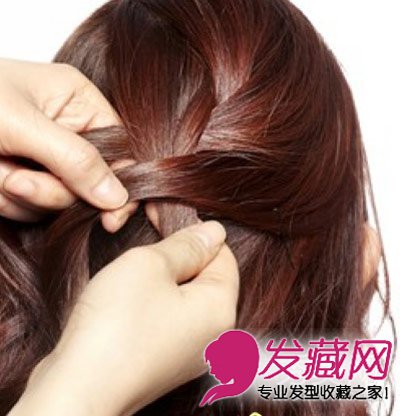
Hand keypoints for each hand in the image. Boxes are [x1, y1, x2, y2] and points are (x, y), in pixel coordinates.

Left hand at [0, 57, 134, 231]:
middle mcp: (66, 128)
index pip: (120, 147)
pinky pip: (31, 205)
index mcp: (77, 100)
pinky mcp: (23, 175)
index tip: (113, 216)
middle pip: (89, 179)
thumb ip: (76, 160)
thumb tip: (118, 196)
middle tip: (16, 179)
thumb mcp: (21, 126)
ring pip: (59, 198)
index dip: (121, 182)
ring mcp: (44, 155)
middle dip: (52, 188)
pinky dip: (7, 201)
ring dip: (24, 195)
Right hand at [9, 221, 238, 415]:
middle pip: (206, 278)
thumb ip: (187, 245)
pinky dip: (155, 303)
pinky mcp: (167, 364)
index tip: (164, 218)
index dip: (195, 233)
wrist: (78, 391)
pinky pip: (171, 319)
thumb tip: (214, 232)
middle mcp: (215, 338)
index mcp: (221, 311)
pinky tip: (130, 302)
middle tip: (146, 246)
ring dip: (164, 279)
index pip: (224, 256)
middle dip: (179, 255)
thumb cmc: (115, 325)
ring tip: (134, 275)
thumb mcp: (150, 265)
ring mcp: (191, 354)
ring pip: (186, 298)